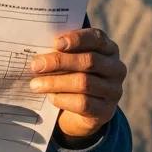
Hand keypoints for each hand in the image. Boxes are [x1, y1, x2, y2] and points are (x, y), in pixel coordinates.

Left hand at [28, 27, 125, 142]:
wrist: (79, 113)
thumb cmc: (71, 77)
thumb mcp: (68, 62)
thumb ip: (60, 53)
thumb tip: (38, 54)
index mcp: (108, 49)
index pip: (96, 38)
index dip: (77, 39)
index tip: (56, 43)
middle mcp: (116, 68)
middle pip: (89, 61)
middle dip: (59, 62)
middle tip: (35, 65)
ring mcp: (113, 90)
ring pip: (84, 83)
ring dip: (55, 82)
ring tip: (35, 84)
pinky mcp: (106, 111)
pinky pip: (83, 103)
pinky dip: (63, 99)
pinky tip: (50, 97)